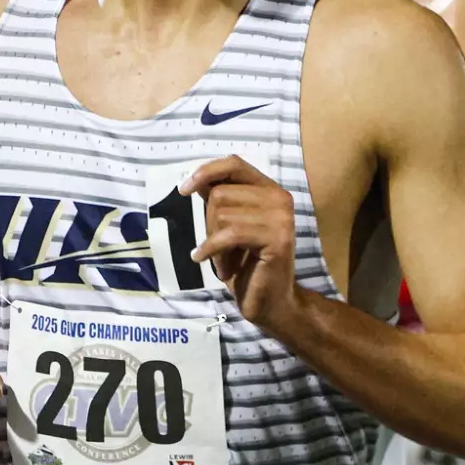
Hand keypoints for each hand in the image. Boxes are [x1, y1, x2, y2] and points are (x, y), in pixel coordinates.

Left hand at [183, 156, 298, 329]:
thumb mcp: (230, 227)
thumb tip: (198, 180)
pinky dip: (211, 249)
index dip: (207, 171)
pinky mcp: (277, 239)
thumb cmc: (248, 264)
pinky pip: (230, 235)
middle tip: (216, 246)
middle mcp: (279, 198)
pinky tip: (204, 260)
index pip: (234, 164)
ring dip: (213, 241)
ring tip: (222, 260)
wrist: (271, 301)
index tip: (183, 189)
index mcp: (270, 189)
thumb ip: (221, 201)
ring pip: (222, 214)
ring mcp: (281, 218)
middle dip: (208, 222)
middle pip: (221, 193)